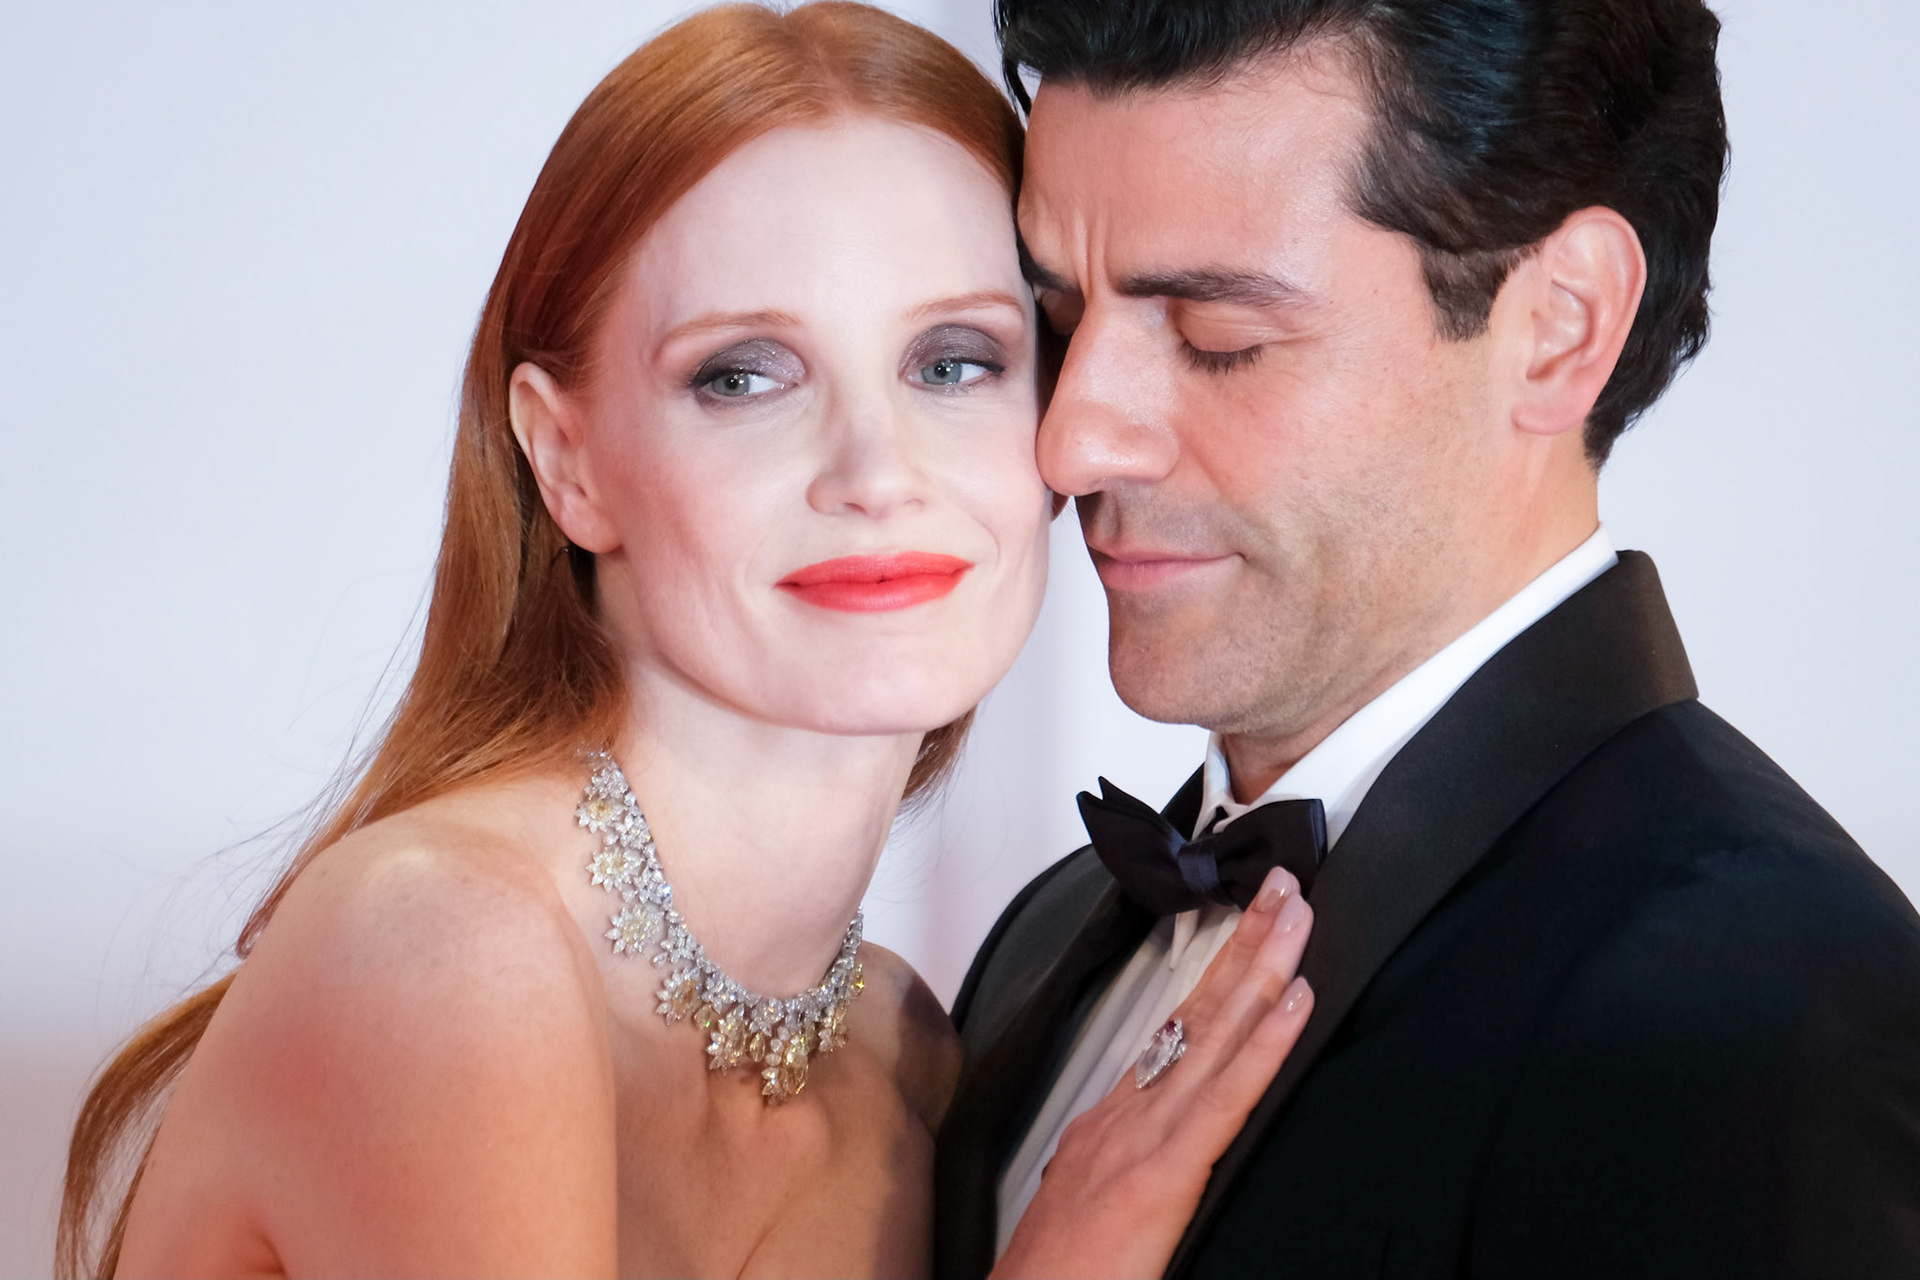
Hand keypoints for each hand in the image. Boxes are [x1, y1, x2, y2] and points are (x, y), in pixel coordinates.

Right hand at [993, 867, 1313, 1279]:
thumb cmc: (1053, 1277)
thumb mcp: (1089, 1208)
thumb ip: (1122, 1173)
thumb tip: (1151, 1164)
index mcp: (1112, 1123)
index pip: (1177, 1033)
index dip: (1217, 978)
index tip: (1248, 932)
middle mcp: (1126, 1115)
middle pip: (1197, 1014)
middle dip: (1244, 946)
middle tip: (1283, 889)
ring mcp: (1143, 1136)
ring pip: (1215, 1035)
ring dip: (1263, 967)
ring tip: (1297, 916)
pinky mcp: (1164, 1172)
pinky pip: (1226, 1097)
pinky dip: (1264, 1043)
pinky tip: (1295, 1000)